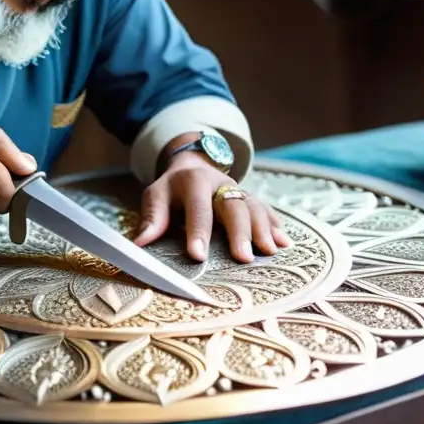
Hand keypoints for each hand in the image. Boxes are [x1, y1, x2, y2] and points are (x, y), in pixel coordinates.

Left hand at [133, 150, 289, 263]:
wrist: (193, 165)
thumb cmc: (172, 188)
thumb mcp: (156, 195)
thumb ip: (153, 218)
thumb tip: (140, 245)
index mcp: (193, 182)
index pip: (197, 209)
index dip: (198, 233)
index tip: (198, 255)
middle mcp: (220, 183)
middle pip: (233, 206)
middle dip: (239, 232)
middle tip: (243, 258)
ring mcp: (238, 189)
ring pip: (254, 206)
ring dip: (263, 229)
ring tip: (270, 251)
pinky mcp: (250, 197)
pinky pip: (266, 209)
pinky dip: (275, 225)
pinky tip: (284, 243)